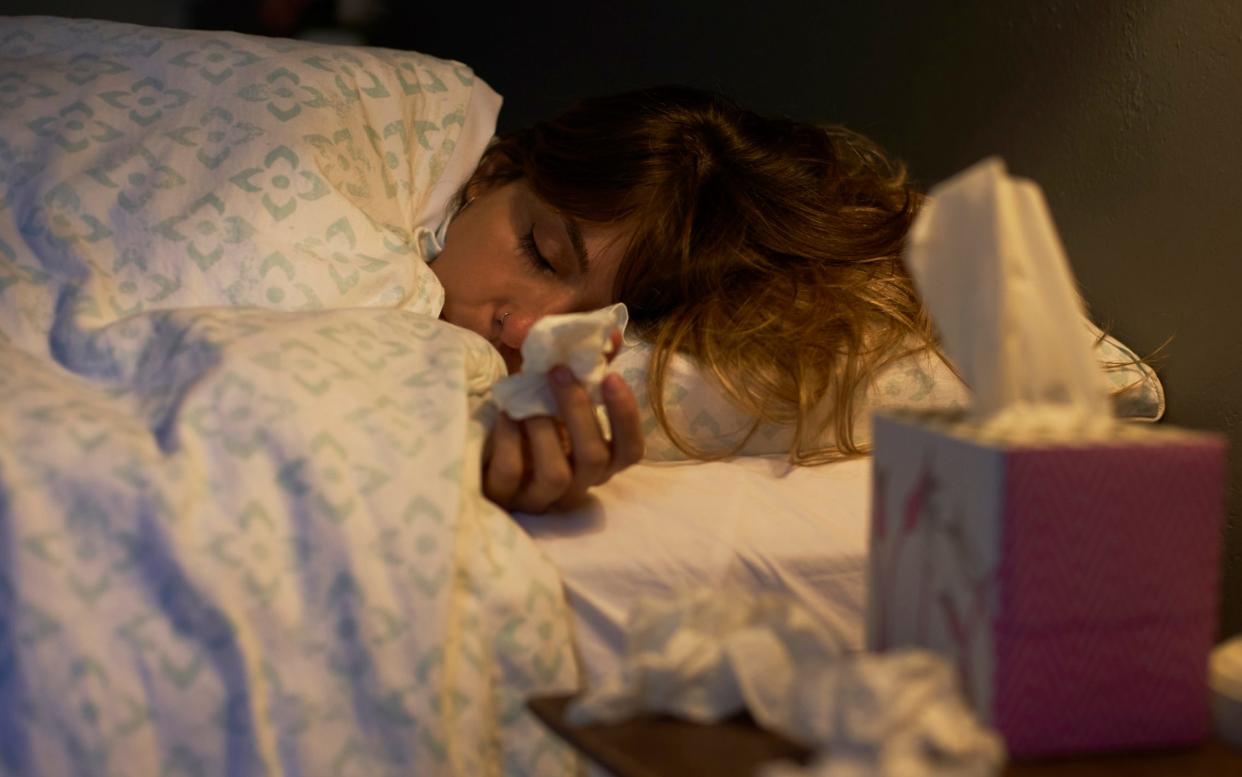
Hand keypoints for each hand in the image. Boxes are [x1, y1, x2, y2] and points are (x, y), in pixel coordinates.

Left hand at [483, 361, 643, 513]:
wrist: (479, 446)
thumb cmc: (530, 417)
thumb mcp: (559, 393)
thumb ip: (587, 366)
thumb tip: (610, 334)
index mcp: (597, 461)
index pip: (630, 451)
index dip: (626, 417)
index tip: (612, 376)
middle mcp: (577, 485)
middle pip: (594, 459)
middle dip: (578, 411)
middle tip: (558, 371)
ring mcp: (541, 497)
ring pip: (556, 475)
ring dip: (543, 429)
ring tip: (527, 400)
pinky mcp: (505, 497)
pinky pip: (511, 473)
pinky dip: (508, 439)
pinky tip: (504, 413)